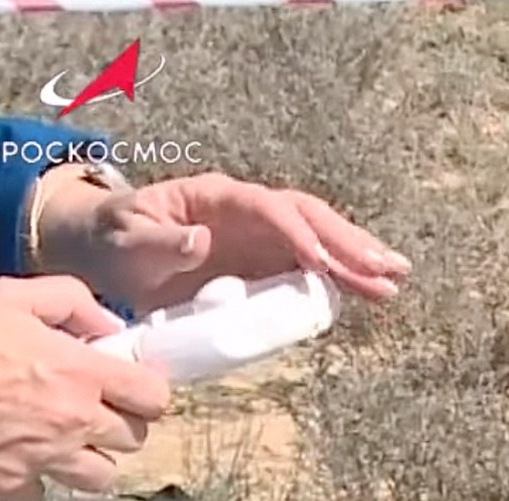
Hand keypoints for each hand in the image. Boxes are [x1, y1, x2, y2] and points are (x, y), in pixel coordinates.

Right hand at [0, 277, 168, 500]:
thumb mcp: (9, 296)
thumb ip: (72, 302)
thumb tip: (113, 327)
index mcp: (80, 372)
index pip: (154, 397)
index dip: (147, 393)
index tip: (130, 389)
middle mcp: (73, 421)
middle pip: (134, 440)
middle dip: (118, 424)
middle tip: (90, 410)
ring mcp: (44, 459)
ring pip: (101, 477)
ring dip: (88, 459)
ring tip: (62, 441)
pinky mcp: (10, 487)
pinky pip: (45, 491)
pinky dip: (37, 477)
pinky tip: (16, 455)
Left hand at [37, 170, 409, 312]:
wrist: (112, 254)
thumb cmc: (116, 242)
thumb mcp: (125, 241)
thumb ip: (159, 242)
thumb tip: (202, 240)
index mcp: (217, 198)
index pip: (268, 208)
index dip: (296, 233)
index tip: (319, 263)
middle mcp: (249, 213)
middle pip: (309, 219)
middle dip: (349, 243)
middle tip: (388, 269)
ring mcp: (262, 239)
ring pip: (321, 241)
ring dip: (358, 260)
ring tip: (395, 281)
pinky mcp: (267, 264)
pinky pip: (312, 268)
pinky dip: (343, 280)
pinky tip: (370, 294)